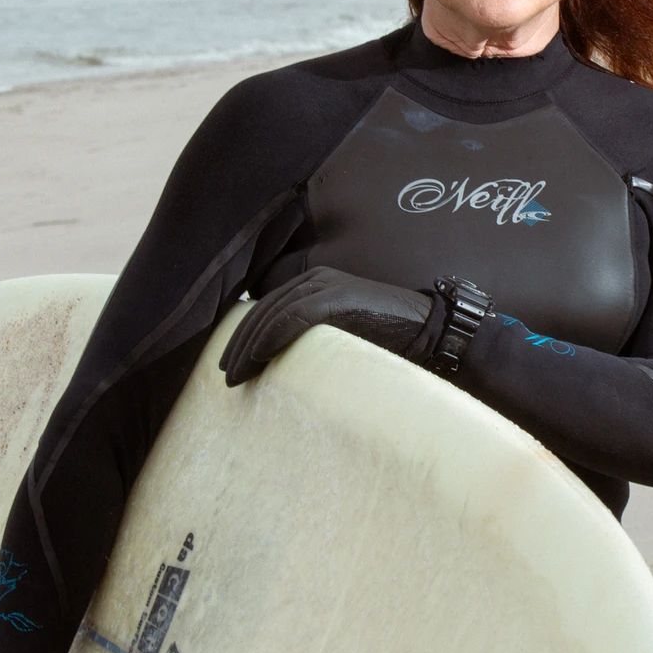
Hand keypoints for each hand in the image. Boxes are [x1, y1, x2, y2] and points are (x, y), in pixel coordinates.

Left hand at [220, 267, 438, 385]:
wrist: (428, 330)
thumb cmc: (387, 339)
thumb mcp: (340, 336)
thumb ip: (312, 338)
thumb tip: (278, 363)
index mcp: (315, 285)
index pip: (268, 308)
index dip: (244, 335)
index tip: (229, 363)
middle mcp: (316, 279)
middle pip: (264, 309)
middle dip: (240, 343)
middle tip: (225, 373)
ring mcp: (327, 285)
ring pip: (273, 313)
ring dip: (249, 345)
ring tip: (236, 374)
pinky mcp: (338, 297)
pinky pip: (294, 316)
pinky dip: (271, 337)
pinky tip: (258, 358)